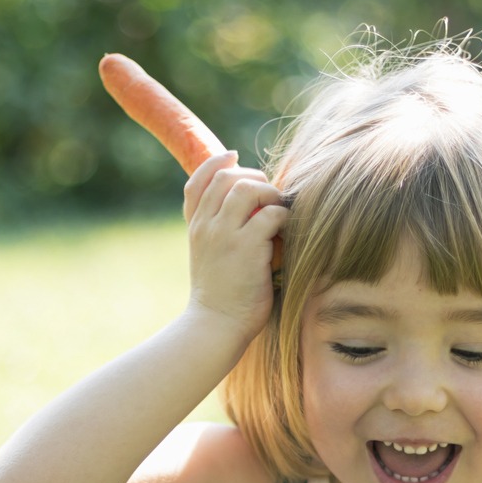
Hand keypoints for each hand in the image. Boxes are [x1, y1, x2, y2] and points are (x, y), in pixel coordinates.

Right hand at [182, 151, 287, 341]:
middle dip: (253, 176)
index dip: (215, 163)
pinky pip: (271, 214)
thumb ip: (219, 232)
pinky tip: (287, 232)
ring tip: (279, 211)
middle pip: (226, 177)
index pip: (197, 181)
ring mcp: (225, 235)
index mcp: (195, 228)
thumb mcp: (209, 259)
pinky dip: (283, 217)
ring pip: (248, 188)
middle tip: (269, 194)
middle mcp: (206, 226)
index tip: (233, 156)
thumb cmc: (220, 297)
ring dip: (271, 193)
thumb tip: (250, 211)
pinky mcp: (247, 247)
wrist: (215, 326)